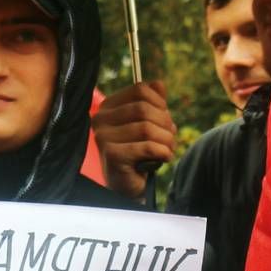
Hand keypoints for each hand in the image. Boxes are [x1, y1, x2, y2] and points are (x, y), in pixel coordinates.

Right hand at [91, 82, 175, 198]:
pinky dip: (163, 152)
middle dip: (165, 123)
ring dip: (166, 140)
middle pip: (144, 108)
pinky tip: (163, 158)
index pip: (139, 90)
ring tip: (167, 149)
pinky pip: (147, 147)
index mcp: (108, 107)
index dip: (160, 102)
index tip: (164, 118)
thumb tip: (159, 84)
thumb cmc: (138, 153)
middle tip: (169, 138)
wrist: (127, 186)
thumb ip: (153, 103)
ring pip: (147, 128)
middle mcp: (100, 119)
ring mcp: (103, 137)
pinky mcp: (112, 154)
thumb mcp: (148, 124)